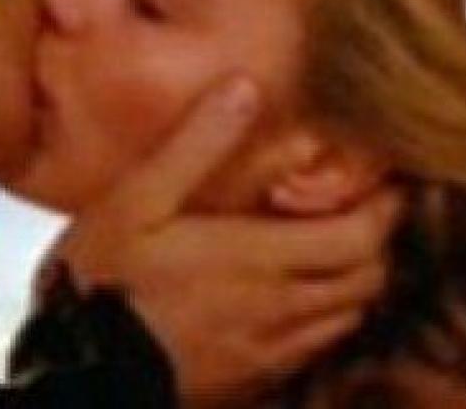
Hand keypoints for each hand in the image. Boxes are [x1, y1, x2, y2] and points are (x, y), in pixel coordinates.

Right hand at [50, 77, 400, 404]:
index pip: (361, 237)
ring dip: (353, 281)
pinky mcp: (252, 378)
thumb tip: (244, 88)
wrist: (79, 370)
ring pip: (348, 317)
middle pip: (369, 279)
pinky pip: (315, 349)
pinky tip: (291, 297)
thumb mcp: (137, 200)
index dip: (386, 206)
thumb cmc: (104, 280)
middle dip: (375, 241)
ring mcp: (269, 350)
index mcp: (259, 259)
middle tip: (359, 209)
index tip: (386, 180)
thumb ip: (195, 146)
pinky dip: (323, 318)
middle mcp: (279, 309)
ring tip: (331, 248)